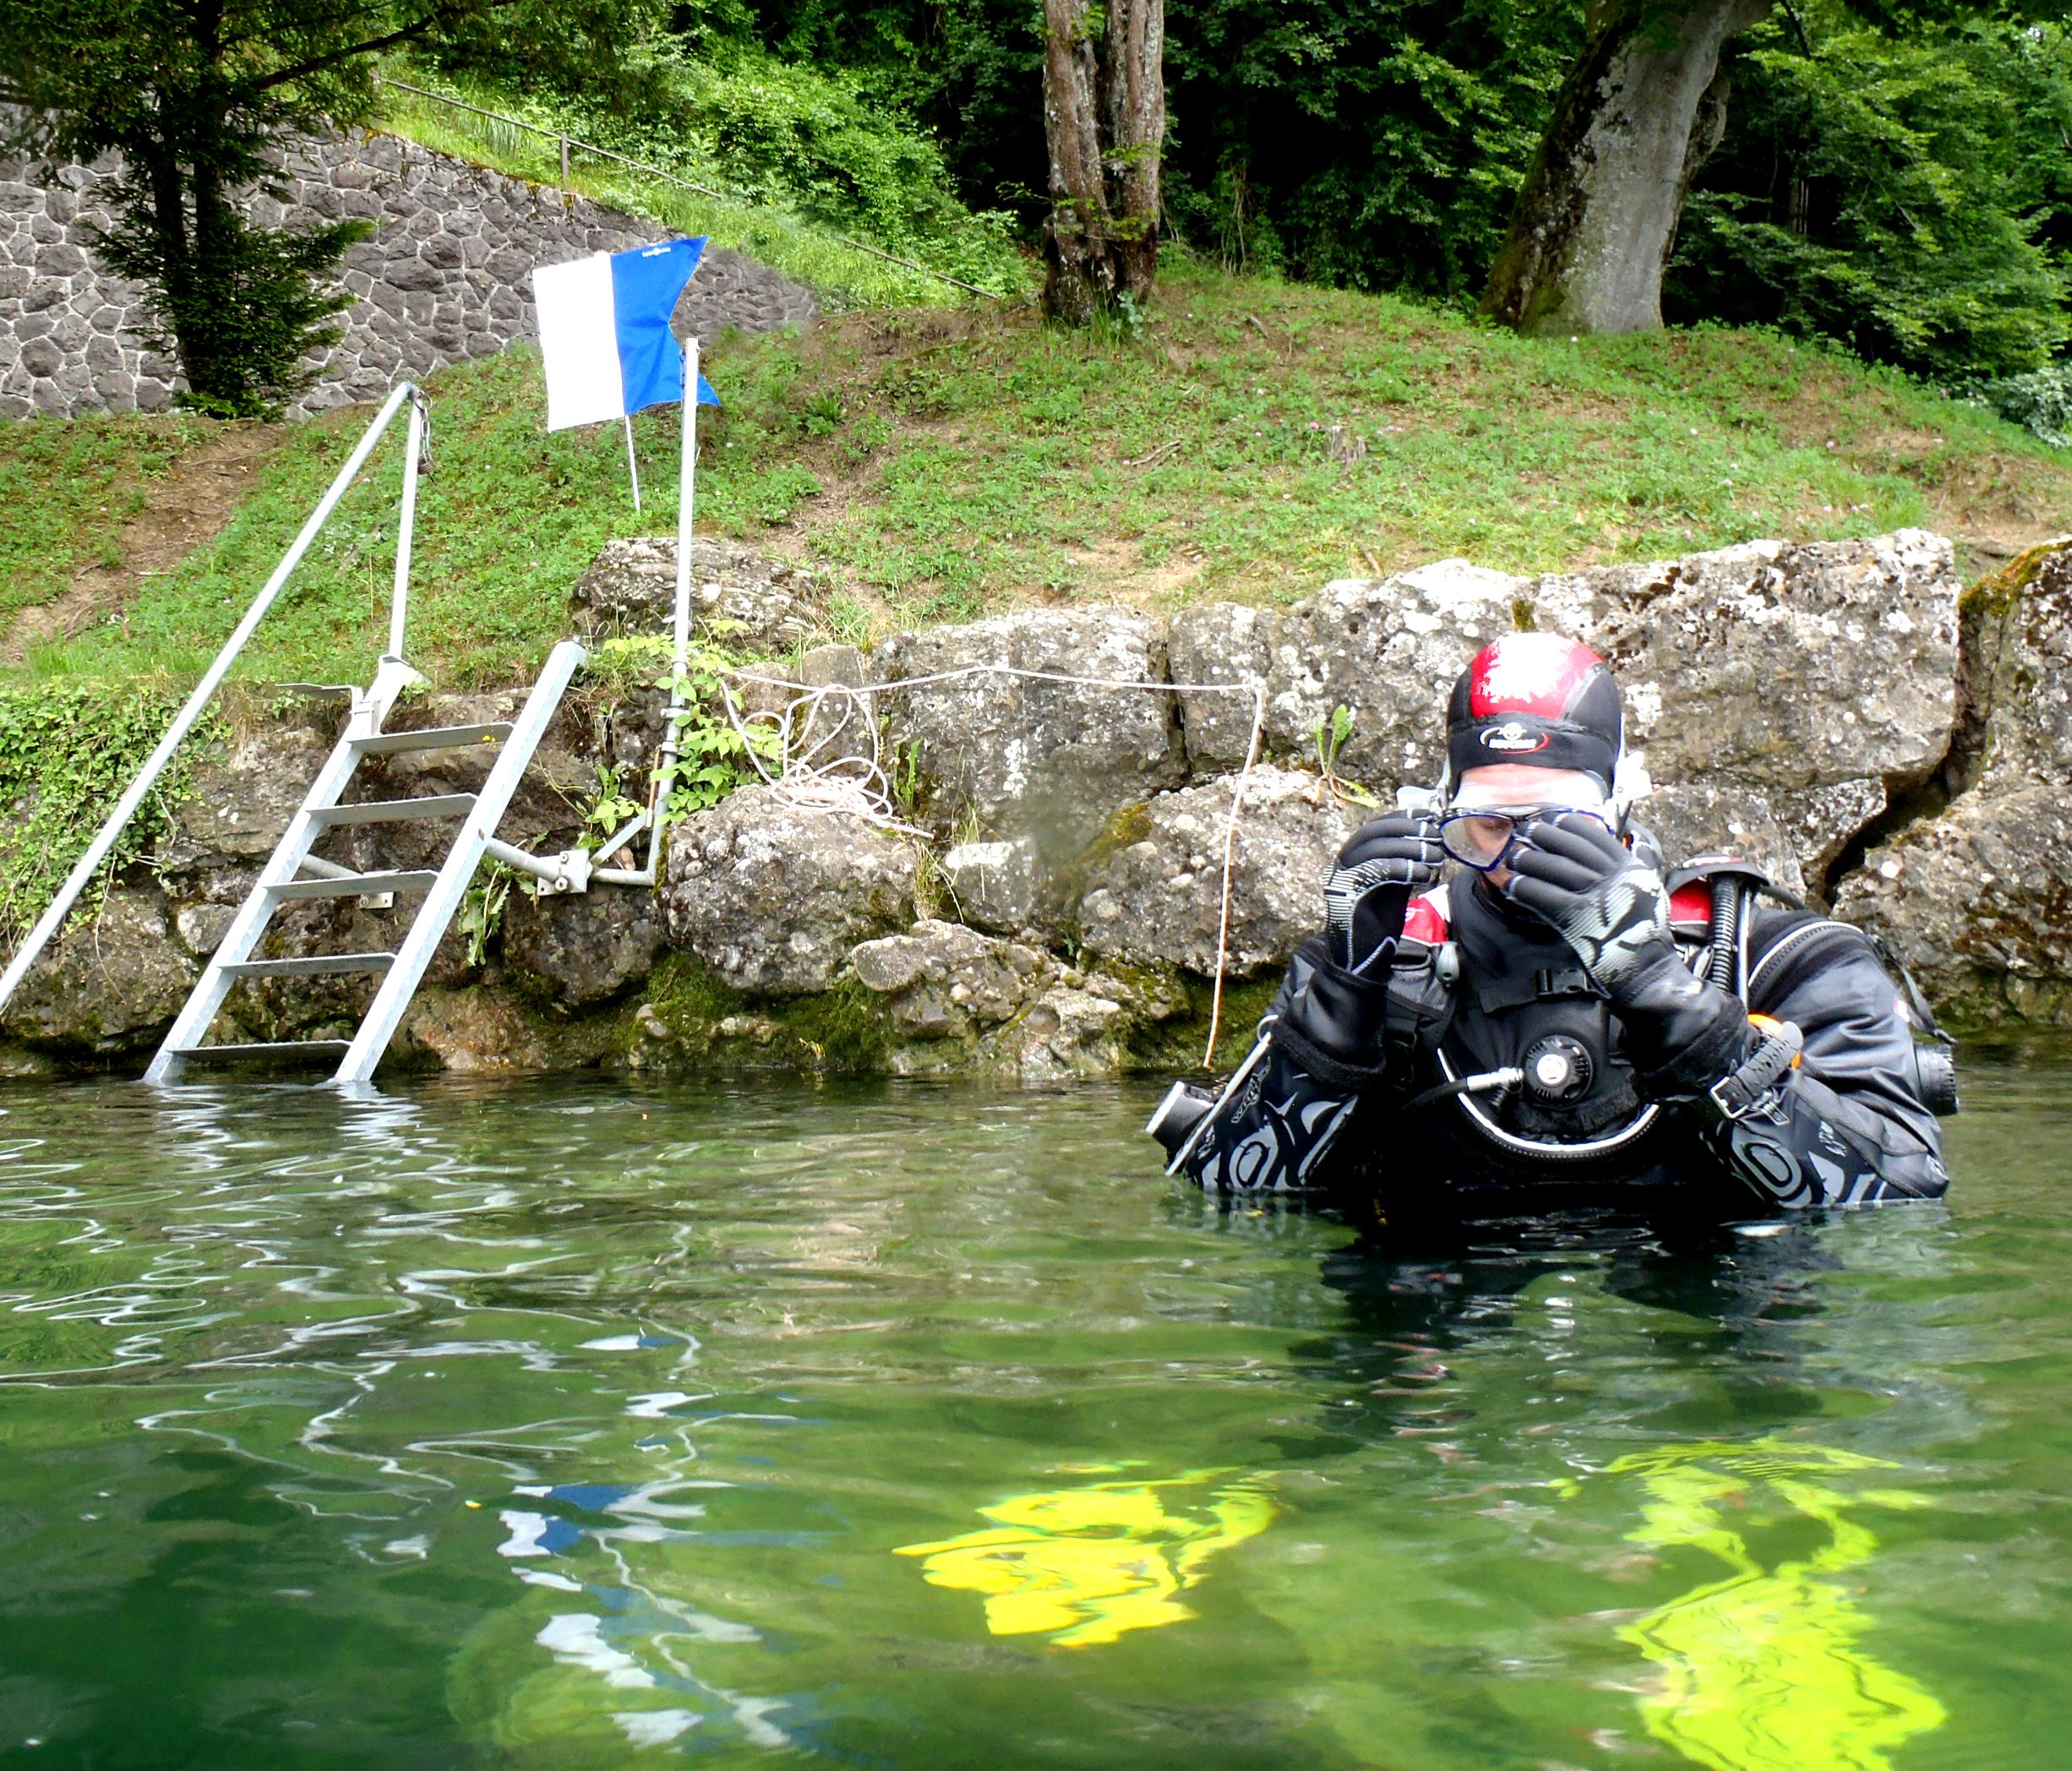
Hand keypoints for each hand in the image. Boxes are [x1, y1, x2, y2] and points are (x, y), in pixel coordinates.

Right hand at [1323, 809, 1443, 967]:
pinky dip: (1402, 868)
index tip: (1428, 816)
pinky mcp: (1347, 894)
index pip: (1376, 827)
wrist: (1361, 959)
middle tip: (1435, 835)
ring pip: (1375, 849)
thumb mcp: (1394, 886)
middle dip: (1407, 829)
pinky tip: (1423, 875)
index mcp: (1352, 858)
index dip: (1402, 817)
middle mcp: (1342, 864)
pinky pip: (1375, 871)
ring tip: (1435, 856)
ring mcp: (1341, 878)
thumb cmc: (1378, 923)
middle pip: (1374, 832)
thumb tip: (1427, 839)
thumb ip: (1402, 863)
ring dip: (1410, 848)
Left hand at [1500, 812, 1670, 997]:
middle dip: (1545, 837)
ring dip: (1529, 860)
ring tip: (1513, 856)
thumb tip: (1617, 849)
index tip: (1554, 820)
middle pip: (1572, 848)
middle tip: (1525, 831)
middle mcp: (1615, 877)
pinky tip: (1511, 885)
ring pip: (1555, 869)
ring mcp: (1596, 897)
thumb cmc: (1645, 936)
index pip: (1597, 837)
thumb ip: (1631, 869)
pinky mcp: (1578, 919)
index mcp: (1631, 868)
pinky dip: (1525, 888)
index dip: (1571, 826)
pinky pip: (1544, 896)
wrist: (1648, 972)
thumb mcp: (1647, 892)